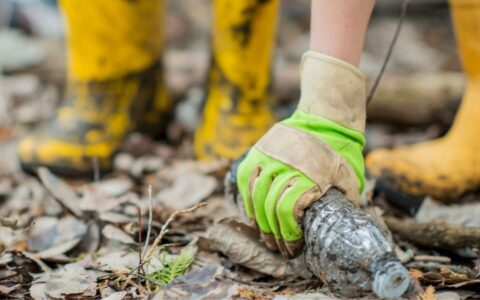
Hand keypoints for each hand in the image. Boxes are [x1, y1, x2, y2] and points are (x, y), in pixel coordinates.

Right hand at [236, 51, 366, 257]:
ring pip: (255, 194)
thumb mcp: (349, 177)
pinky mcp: (260, 150)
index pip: (289, 211)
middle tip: (277, 248)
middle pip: (270, 207)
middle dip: (272, 233)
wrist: (326, 118)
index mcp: (310, 175)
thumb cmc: (340, 152)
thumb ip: (345, 201)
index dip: (287, 234)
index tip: (291, 248)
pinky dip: (247, 198)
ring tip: (263, 235)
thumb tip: (342, 225)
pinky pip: (246, 178)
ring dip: (258, 220)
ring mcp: (270, 156)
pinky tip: (252, 214)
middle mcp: (287, 166)